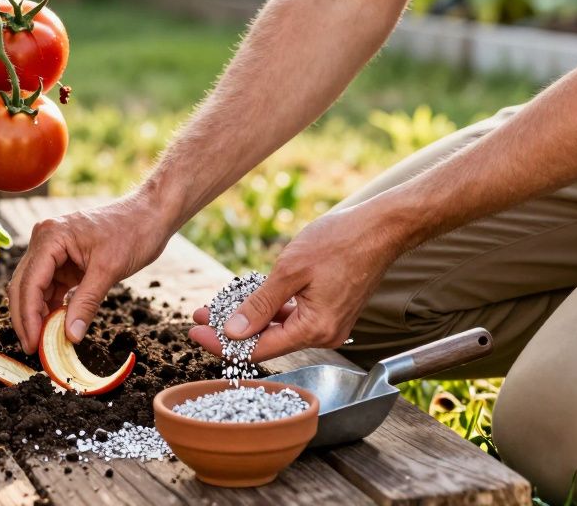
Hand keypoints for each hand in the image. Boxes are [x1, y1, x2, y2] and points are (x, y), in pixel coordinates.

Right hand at [8, 192, 174, 353]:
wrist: (150, 215)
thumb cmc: (133, 232)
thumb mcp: (109, 270)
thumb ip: (86, 303)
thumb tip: (70, 336)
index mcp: (51, 237)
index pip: (29, 283)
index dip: (28, 317)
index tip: (32, 344)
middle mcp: (44, 240)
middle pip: (24, 286)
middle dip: (26, 318)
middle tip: (33, 349)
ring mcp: (52, 249)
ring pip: (34, 288)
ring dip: (38, 314)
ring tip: (45, 342)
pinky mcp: (63, 259)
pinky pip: (50, 287)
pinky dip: (51, 306)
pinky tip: (56, 326)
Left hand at [187, 203, 407, 362]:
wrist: (381, 228)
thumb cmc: (340, 242)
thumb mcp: (291, 270)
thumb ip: (260, 304)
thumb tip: (233, 332)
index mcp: (315, 329)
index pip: (259, 349)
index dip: (223, 343)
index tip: (195, 331)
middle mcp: (324, 334)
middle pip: (267, 341)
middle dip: (231, 330)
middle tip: (199, 316)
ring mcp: (329, 324)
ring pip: (278, 329)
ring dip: (248, 318)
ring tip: (215, 307)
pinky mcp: (331, 311)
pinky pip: (293, 317)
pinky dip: (269, 311)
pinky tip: (247, 300)